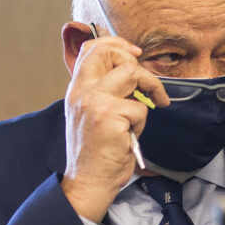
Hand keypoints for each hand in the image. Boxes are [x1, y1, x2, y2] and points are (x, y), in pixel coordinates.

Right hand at [61, 31, 169, 220]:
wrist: (89, 181)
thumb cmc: (95, 152)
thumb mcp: (91, 114)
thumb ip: (103, 90)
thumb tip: (129, 69)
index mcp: (77, 89)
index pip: (91, 49)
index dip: (115, 43)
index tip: (134, 52)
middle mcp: (83, 92)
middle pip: (111, 53)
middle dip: (136, 63)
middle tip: (148, 84)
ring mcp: (95, 103)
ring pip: (132, 74)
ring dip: (147, 90)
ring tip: (146, 111)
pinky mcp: (110, 117)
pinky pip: (139, 108)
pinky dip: (141, 123)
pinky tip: (130, 136)